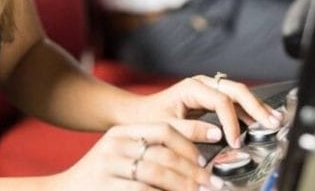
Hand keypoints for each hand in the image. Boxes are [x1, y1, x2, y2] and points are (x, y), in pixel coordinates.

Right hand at [52, 122, 223, 190]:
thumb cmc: (101, 177)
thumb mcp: (120, 155)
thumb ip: (148, 151)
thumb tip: (193, 160)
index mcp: (122, 132)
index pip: (163, 128)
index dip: (192, 137)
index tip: (212, 150)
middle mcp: (115, 145)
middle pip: (165, 153)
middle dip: (193, 170)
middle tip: (212, 182)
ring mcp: (111, 166)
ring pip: (159, 173)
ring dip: (185, 185)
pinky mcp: (109, 186)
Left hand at [134, 76, 282, 146]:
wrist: (140, 114)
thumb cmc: (151, 118)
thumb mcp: (167, 126)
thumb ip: (191, 131)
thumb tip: (217, 134)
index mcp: (192, 87)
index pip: (221, 101)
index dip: (232, 121)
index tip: (235, 141)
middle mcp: (203, 84)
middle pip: (236, 90)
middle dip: (256, 107)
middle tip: (272, 123)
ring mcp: (209, 90)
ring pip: (239, 94)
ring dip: (257, 107)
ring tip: (274, 120)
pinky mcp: (212, 99)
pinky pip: (235, 101)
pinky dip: (250, 110)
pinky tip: (262, 120)